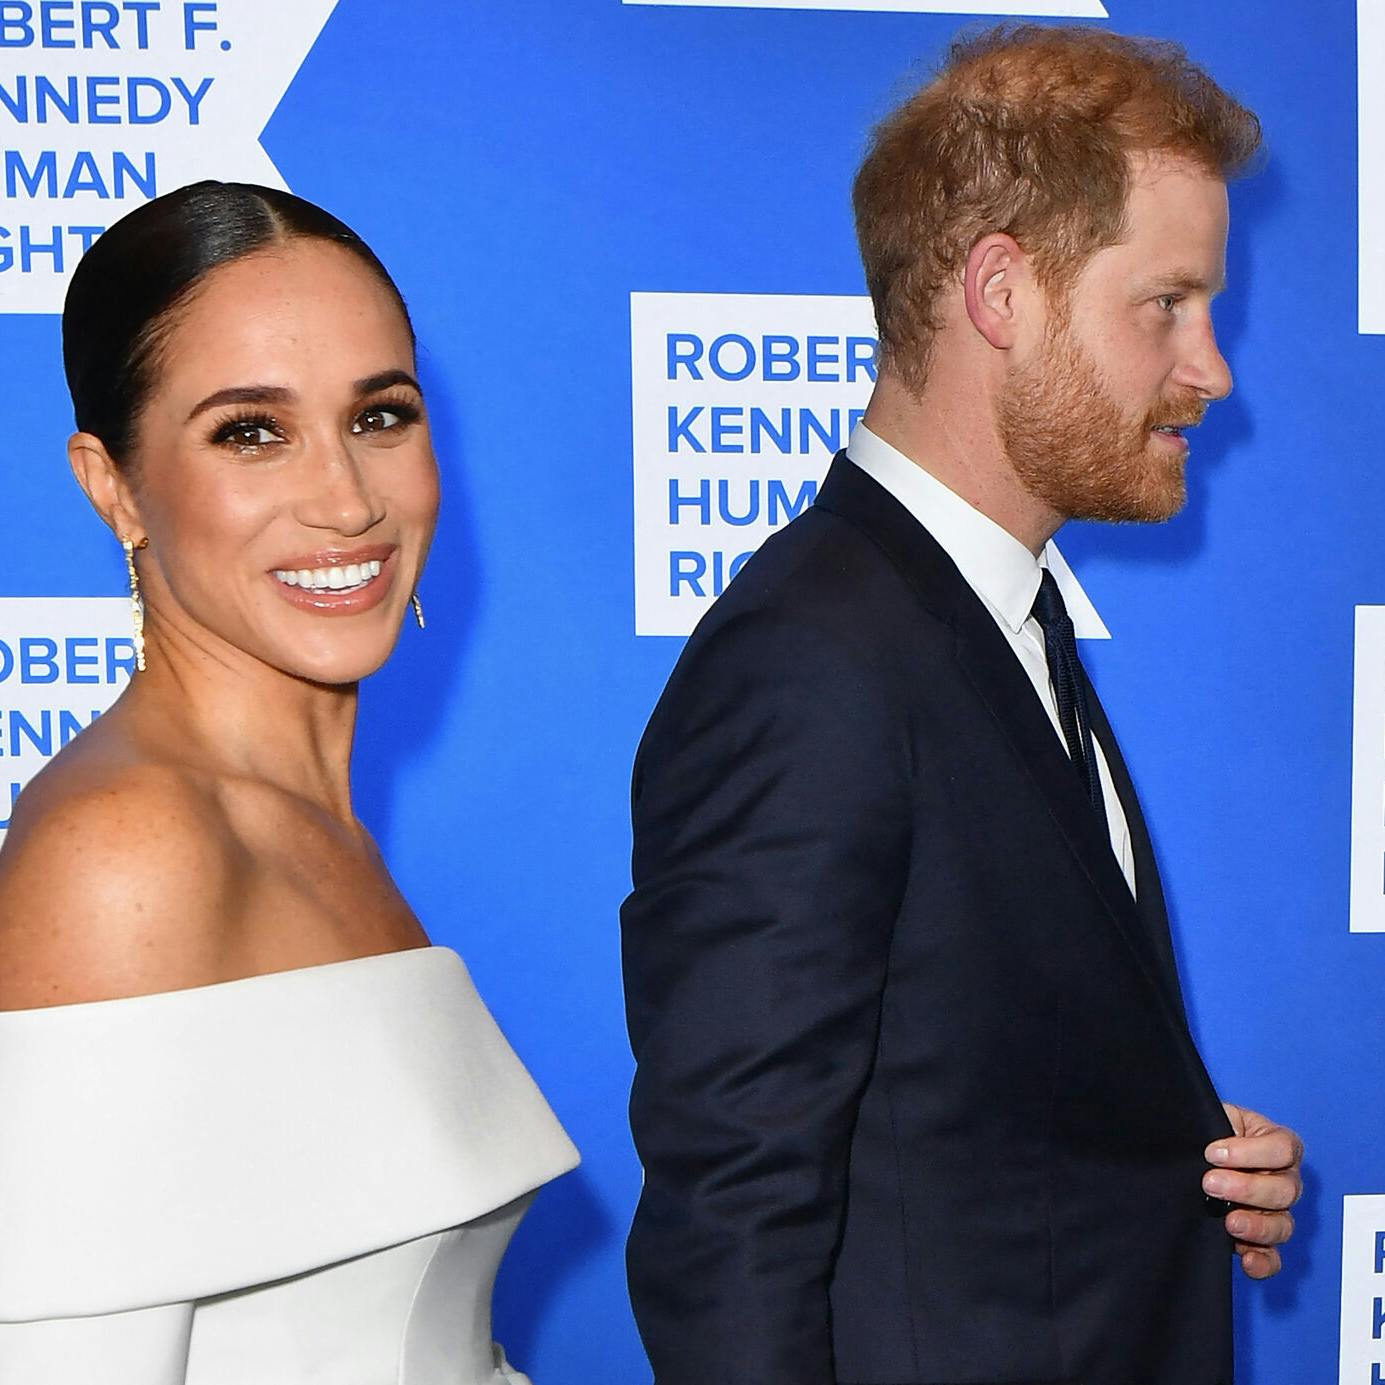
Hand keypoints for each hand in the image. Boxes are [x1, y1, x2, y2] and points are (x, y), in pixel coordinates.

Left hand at [1203, 1103, 1302, 1279]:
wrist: (1192, 1156)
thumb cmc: (1208, 1133)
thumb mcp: (1214, 1117)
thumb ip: (1217, 1121)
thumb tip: (1204, 1135)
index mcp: (1277, 1144)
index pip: (1283, 1148)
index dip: (1249, 1153)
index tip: (1212, 1153)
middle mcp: (1284, 1179)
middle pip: (1286, 1190)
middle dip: (1246, 1188)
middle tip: (1211, 1184)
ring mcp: (1276, 1212)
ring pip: (1283, 1225)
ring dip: (1256, 1226)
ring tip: (1229, 1221)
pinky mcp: (1261, 1240)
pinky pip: (1273, 1257)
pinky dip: (1263, 1262)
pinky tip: (1247, 1261)